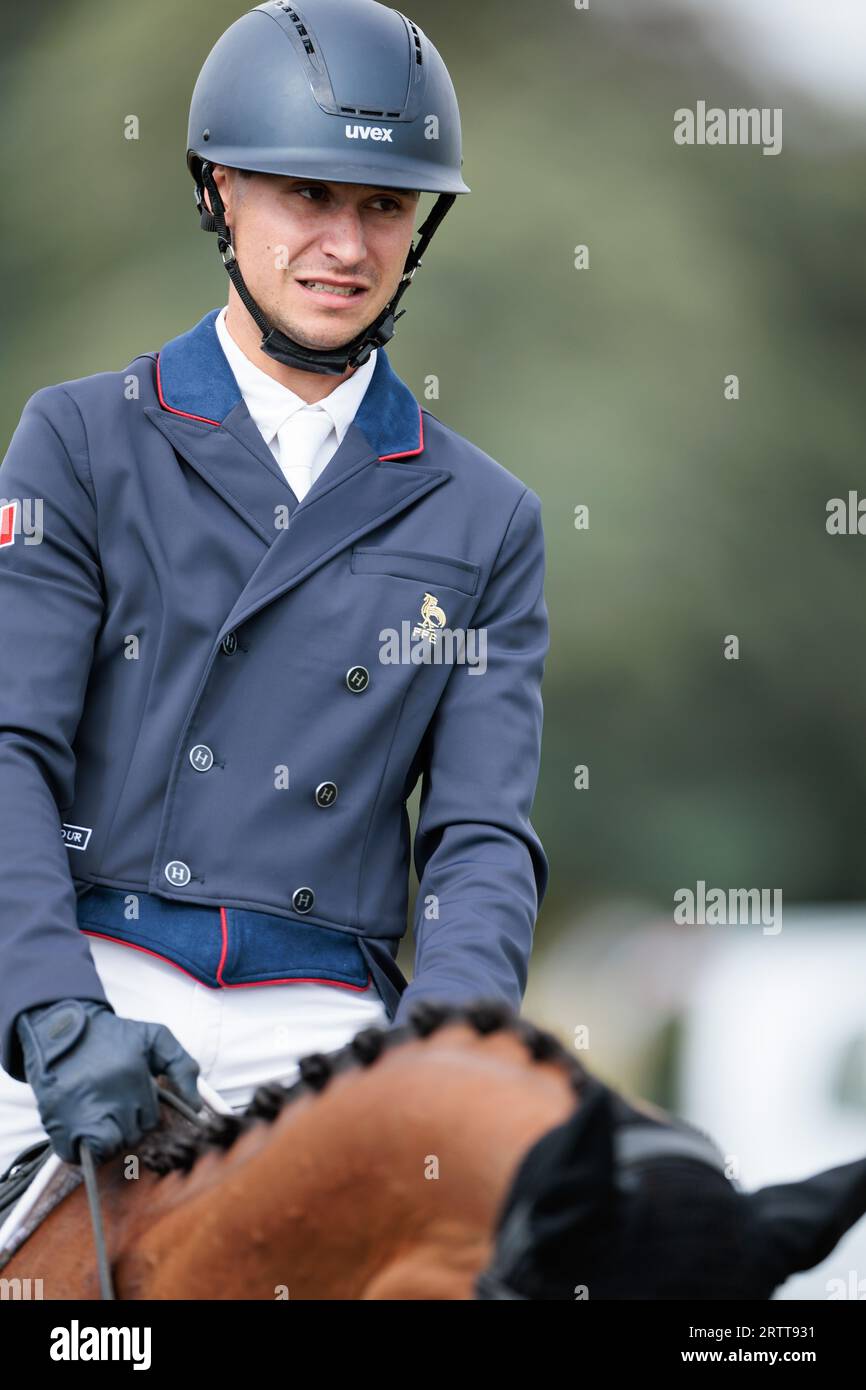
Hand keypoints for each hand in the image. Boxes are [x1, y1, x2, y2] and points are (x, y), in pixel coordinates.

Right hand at [15, 998, 200, 1164]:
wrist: (65, 1027)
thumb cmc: (113, 1036)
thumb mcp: (155, 1038)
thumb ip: (183, 1066)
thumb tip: (196, 1106)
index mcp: (132, 1077)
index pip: (149, 1121)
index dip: (143, 1113)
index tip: (133, 1099)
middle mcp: (108, 1097)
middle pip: (129, 1137)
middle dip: (127, 1126)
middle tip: (116, 1107)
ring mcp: (79, 1111)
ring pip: (105, 1149)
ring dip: (106, 1140)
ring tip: (101, 1118)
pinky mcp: (55, 1119)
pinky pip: (74, 1153)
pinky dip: (80, 1149)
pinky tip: (83, 1130)